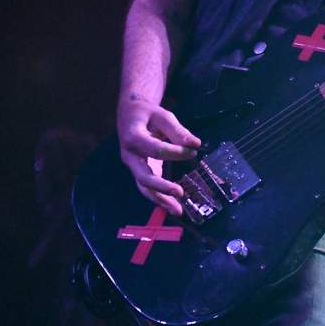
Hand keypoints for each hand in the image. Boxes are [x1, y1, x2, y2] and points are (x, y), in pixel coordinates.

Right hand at [117, 95, 200, 215]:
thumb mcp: (163, 115)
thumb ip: (178, 131)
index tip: (193, 151)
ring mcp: (133, 166)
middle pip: (143, 176)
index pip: (155, 149)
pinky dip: (160, 198)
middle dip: (161, 187)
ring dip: (160, 200)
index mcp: (133, 137)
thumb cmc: (147, 114)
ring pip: (144, 187)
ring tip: (178, 211)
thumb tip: (195, 143)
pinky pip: (147, 187)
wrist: (130, 115)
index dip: (175, 152)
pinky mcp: (139, 171)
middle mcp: (129, 156)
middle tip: (179, 193)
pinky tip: (173, 207)